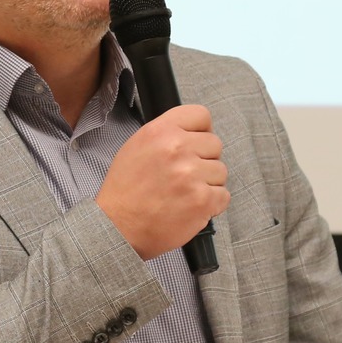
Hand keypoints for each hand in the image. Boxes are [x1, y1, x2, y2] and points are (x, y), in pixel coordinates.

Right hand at [96, 105, 229, 260]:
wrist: (118, 227)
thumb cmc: (125, 191)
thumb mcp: (137, 146)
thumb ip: (166, 134)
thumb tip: (192, 133)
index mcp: (160, 131)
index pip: (201, 115)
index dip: (201, 132)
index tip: (195, 145)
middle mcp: (177, 148)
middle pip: (215, 144)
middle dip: (204, 160)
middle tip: (185, 176)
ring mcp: (192, 175)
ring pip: (221, 171)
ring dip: (208, 183)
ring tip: (184, 194)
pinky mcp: (202, 200)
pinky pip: (223, 195)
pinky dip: (212, 204)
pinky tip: (191, 207)